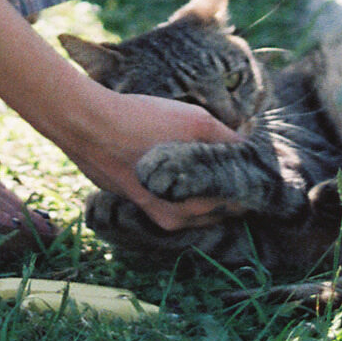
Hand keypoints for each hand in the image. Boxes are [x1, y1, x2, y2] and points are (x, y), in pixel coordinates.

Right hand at [63, 86, 234, 232]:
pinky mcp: (136, 204)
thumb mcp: (196, 121)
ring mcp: (155, 214)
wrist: (89, 126)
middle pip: (216, 209)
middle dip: (227, 188)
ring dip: (202, 190)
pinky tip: (174, 163)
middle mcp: (178, 219)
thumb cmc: (144, 122)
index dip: (248, 183)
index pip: (239, 204)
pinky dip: (177, 189)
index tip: (253, 165)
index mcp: (199, 204)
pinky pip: (169, 202)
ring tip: (205, 160)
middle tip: (233, 160)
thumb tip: (250, 147)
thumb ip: (228, 139)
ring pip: (192, 208)